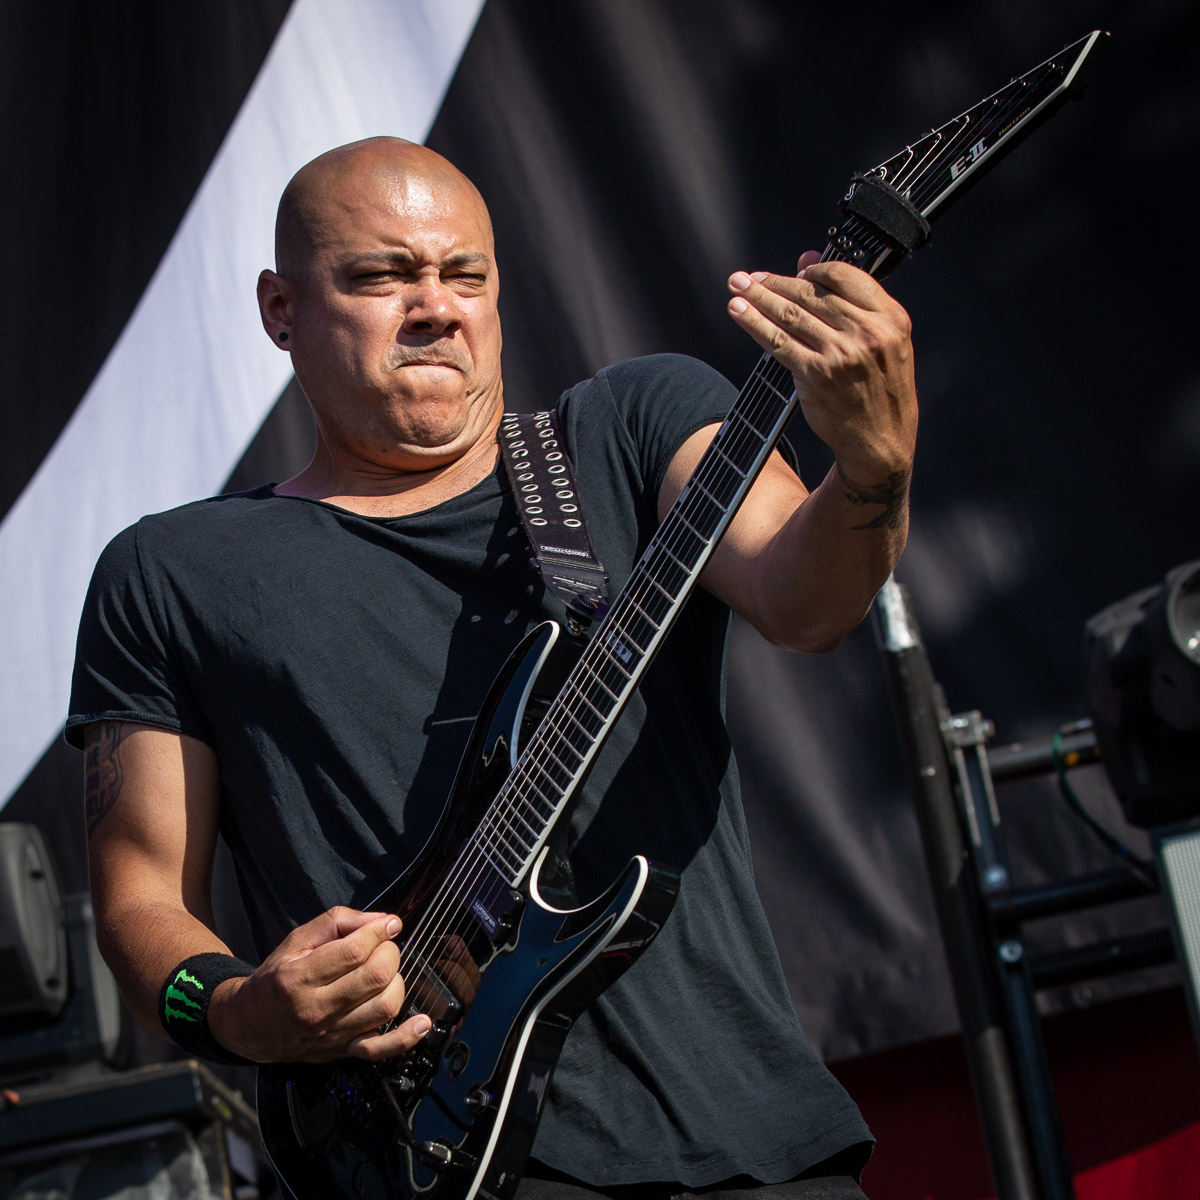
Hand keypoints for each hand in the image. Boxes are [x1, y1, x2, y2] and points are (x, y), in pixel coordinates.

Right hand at [208, 906, 430, 1063]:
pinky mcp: (341, 1052)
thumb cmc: (276, 977)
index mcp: (299, 977)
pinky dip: (406, 1037)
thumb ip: (338, 922)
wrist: (249, 1024)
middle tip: (383, 946)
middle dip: (389, 952)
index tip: (388, 924)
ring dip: (397, 981)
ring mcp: (331, 1035)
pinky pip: (380, 1050)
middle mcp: (316, 1009)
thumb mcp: (297, 940)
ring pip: (384, 1007)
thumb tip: (381, 920)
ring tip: (386, 971)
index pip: (354, 951)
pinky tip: (423, 1022)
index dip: (379, 931)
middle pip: (375, 976)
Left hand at [726, 251, 916, 486]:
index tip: (795, 273)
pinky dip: (754, 324)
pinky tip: (739, 312)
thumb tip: (807, 260)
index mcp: (890, 317)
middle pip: (810, 295)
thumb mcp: (882, 339)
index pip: (844, 275)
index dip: (814, 270)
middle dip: (774, 283)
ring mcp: (840, 354)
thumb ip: (849, 300)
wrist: (880, 439)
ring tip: (737, 286)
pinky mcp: (816, 376)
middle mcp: (866, 332)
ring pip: (790, 315)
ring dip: (757, 298)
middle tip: (747, 277)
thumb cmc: (879, 386)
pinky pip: (778, 342)